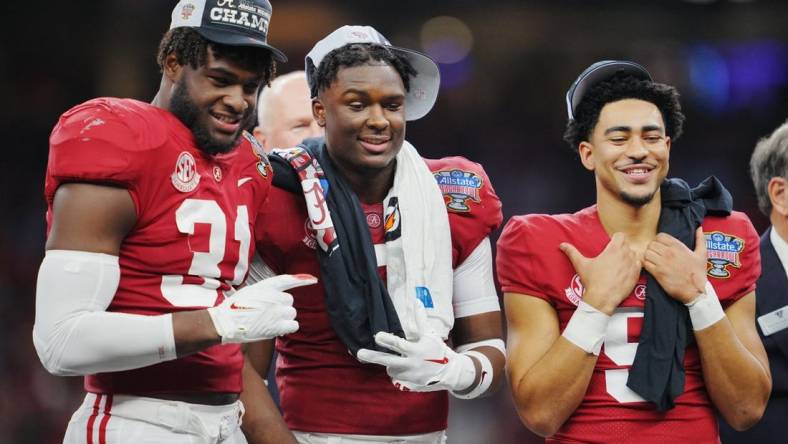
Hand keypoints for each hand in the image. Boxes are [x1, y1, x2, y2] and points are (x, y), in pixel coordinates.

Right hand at [207, 274, 316, 343]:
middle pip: (290, 302)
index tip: (314, 280)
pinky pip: (293, 325)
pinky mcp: (277, 325)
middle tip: (267, 313)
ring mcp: (277, 311)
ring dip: (284, 318)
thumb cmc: (234, 308)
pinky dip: (287, 328)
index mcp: (266, 286)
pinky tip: (276, 328)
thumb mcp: (250, 291)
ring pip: (291, 314)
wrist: (225, 322)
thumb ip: (267, 292)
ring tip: (268, 321)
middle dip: (282, 308)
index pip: (288, 280)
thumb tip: (280, 300)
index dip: (302, 279)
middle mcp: (274, 297)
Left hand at [356, 308, 474, 391]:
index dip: (387, 340)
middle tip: (359, 353)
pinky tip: (408, 368)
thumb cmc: (438, 350)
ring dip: (393, 364)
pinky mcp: (409, 384)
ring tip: (405, 360)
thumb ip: (420, 319)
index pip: (399, 344)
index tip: (377, 335)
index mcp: (416, 350)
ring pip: (391, 369)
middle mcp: (411, 364)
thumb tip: (416, 301)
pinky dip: (399, 372)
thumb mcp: (430, 334)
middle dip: (373, 357)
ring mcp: (409, 376)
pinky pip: (397, 377)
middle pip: (388, 360)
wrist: (450, 373)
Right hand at [560, 232, 641, 314]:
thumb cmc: (592, 281)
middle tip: (613, 254)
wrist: (602, 298)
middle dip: (621, 247)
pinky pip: (639, 264)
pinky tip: (626, 270)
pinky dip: (634, 265)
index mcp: (613, 250)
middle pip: (627, 244)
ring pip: (634, 254)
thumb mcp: (580, 264)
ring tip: (620, 262)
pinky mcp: (636, 275)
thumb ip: (572, 252)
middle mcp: (625, 255)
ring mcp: (632, 265)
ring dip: (628, 256)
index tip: (611, 243)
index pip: (620, 235)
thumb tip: (562, 245)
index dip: (616, 238)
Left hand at [643, 227, 707, 303]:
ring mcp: (662, 263)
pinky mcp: (658, 273)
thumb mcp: (702, 254)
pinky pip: (645, 263)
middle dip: (652, 248)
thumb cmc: (699, 273)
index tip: (660, 246)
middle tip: (655, 254)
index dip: (658, 240)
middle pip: (652, 244)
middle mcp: (669, 253)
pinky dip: (645, 264)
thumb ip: (700, 239)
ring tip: (652, 260)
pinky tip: (650, 267)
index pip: (660, 236)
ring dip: (648, 256)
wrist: (695, 290)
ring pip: (646, 253)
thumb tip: (699, 228)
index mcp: (678, 246)